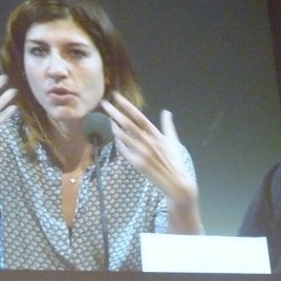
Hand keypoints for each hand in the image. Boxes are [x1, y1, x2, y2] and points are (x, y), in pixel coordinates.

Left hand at [99, 93, 201, 233]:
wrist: (176, 183)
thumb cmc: (174, 161)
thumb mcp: (173, 141)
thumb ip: (168, 126)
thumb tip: (166, 112)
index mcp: (157, 135)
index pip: (139, 116)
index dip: (127, 106)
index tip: (117, 97)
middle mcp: (149, 142)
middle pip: (128, 124)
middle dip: (115, 112)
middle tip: (104, 103)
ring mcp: (142, 153)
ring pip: (124, 137)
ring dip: (114, 127)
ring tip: (106, 118)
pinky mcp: (137, 164)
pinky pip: (124, 151)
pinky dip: (119, 143)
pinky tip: (114, 137)